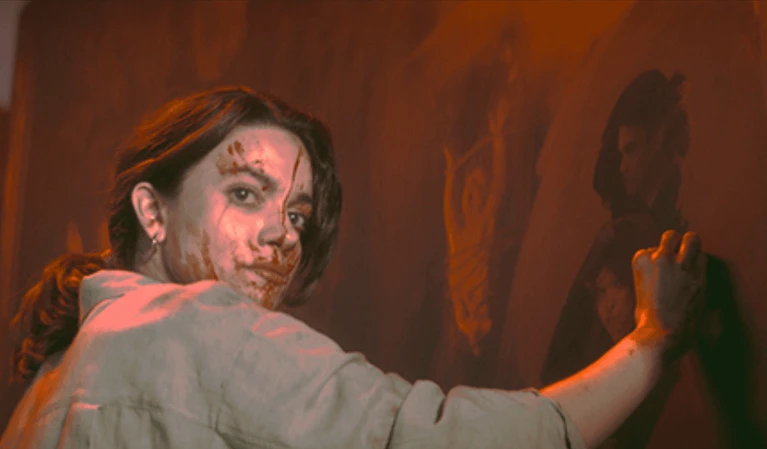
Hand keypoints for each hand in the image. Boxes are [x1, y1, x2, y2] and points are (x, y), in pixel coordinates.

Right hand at [631, 230, 705, 358]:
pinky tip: (697, 275)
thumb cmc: (648, 318)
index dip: (659, 258)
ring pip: (692, 239)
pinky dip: (701, 264)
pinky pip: (703, 258)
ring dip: (692, 248)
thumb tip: (662, 271)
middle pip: (671, 236)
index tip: (661, 271)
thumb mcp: (640, 289)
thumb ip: (650, 274)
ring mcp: (681, 264)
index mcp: (640, 260)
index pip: (652, 248)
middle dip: (676, 243)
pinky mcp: (699, 274)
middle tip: (679, 255)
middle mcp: (660, 257)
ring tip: (691, 261)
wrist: (662, 333)